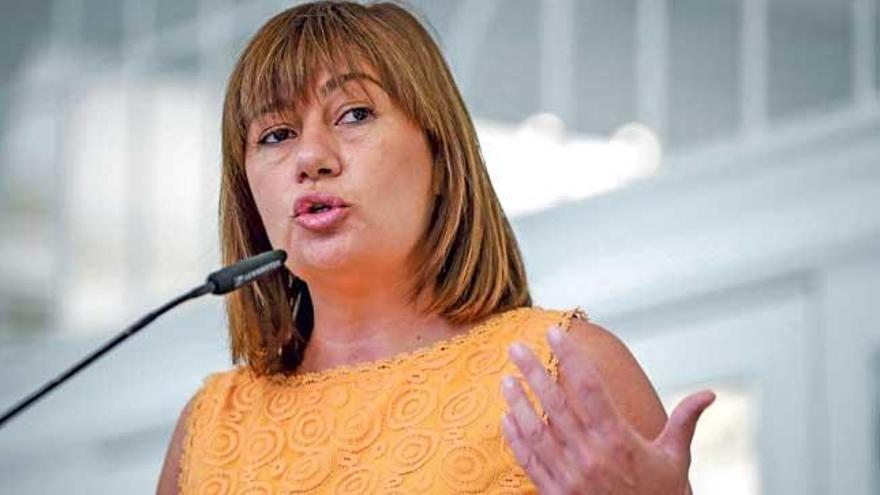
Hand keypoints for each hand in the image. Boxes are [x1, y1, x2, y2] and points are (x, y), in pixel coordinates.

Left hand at [500, 326, 714, 494]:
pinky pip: (530, 462)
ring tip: (506, 379)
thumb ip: (685, 421)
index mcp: (619, 439)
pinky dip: (516, 439)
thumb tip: (710, 393)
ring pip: (537, 431)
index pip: (589, 387)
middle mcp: (591, 455)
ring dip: (518, 403)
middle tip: (516, 347)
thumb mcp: (676, 458)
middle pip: (556, 404)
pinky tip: (507, 418)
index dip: (571, 357)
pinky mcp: (556, 493)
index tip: (555, 333)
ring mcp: (570, 476)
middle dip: (533, 372)